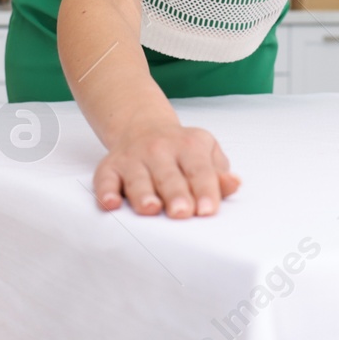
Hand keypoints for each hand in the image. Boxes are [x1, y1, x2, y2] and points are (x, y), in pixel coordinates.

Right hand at [93, 122, 238, 216]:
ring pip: (137, 178)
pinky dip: (105, 191)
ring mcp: (133, 157)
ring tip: (151, 208)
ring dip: (143, 194)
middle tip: (181, 213)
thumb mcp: (206, 153)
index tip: (208, 210)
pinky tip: (110, 203)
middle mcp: (159, 149)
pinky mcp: (110, 166)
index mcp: (189, 146)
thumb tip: (234, 184)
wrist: (143, 126)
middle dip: (175, 194)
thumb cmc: (182, 151)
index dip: (205, 190)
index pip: (200, 170)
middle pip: (168, 176)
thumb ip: (218, 173)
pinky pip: (105, 179)